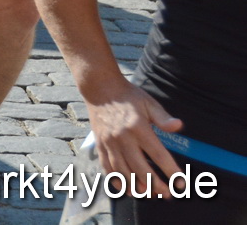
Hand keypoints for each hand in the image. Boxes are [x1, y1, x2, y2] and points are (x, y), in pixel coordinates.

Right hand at [87, 78, 183, 197]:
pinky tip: (126, 188)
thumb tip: (178, 126)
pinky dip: (116, 180)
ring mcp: (109, 142)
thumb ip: (163, 117)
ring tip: (148, 194)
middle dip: (155, 184)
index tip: (181, 184)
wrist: (99, 87)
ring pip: (122, 171)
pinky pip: (107, 166)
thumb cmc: (128, 96)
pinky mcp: (99, 144)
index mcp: (138, 127)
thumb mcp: (149, 103)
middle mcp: (122, 137)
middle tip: (166, 194)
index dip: (171, 171)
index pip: (158, 154)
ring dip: (136, 186)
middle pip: (140, 168)